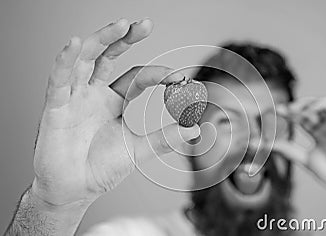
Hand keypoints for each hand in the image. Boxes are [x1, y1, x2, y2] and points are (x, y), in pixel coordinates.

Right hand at [32, 18, 199, 206]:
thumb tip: (194, 129)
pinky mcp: (55, 105)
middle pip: (108, 55)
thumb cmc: (100, 168)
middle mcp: (94, 92)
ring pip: (85, 58)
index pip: (136, 76)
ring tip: (120, 24)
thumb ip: (164, 138)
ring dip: (101, 39)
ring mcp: (74, 96)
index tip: (179, 77)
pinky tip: (75, 43)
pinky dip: (65, 60)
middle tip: (145, 24)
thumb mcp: (137, 150)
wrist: (74, 190)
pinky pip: (59, 78)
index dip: (157, 74)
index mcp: (114, 100)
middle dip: (125, 38)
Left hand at [272, 97, 325, 202]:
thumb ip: (284, 148)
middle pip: (309, 109)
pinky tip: (307, 110)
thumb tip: (261, 144)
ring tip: (292, 110)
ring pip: (321, 103)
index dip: (288, 112)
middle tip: (279, 110)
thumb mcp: (301, 157)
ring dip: (306, 103)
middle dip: (293, 107)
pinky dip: (321, 104)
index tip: (275, 112)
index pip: (301, 118)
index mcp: (318, 134)